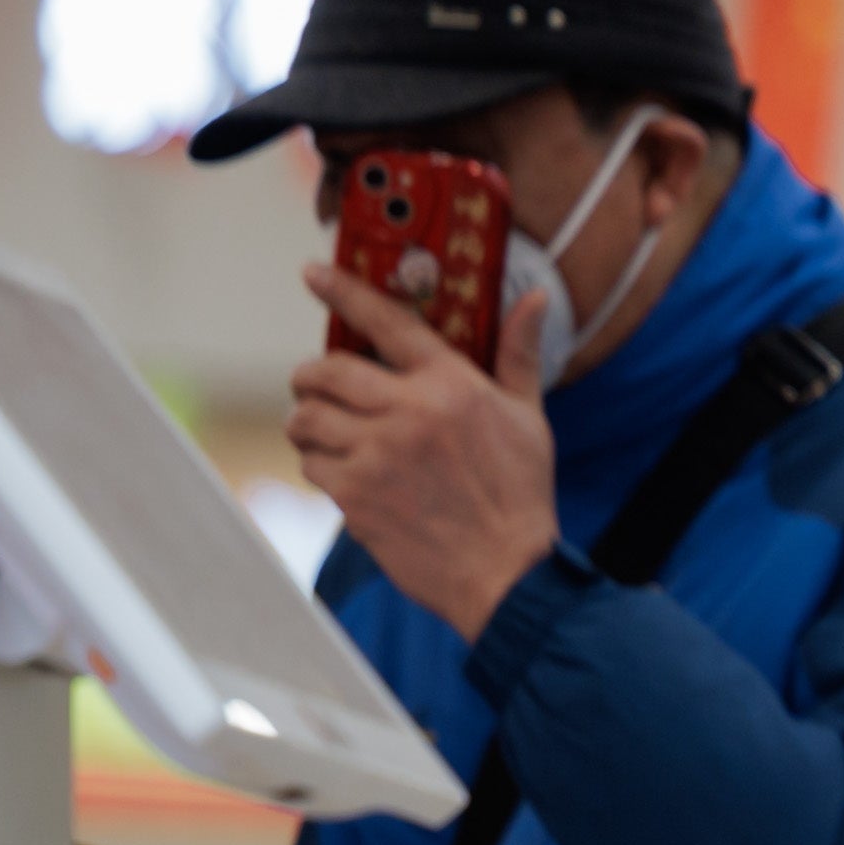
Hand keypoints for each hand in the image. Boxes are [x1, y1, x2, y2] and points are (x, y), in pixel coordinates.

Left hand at [289, 260, 561, 640]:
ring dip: (308, 423)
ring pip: (308, 419)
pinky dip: (319, 465)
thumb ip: (518, 354)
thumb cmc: (520, 492)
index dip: (344, 292)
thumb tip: (535, 299)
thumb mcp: (529, 416)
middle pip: (326, 371)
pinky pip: (313, 465)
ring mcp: (378, 455)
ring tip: (326, 433)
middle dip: (310, 376)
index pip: (387, 322)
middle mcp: (409, 412)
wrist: (505, 570)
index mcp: (452, 384)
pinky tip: (344, 473)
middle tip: (316, 386)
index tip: (312, 274)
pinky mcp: (356, 496)